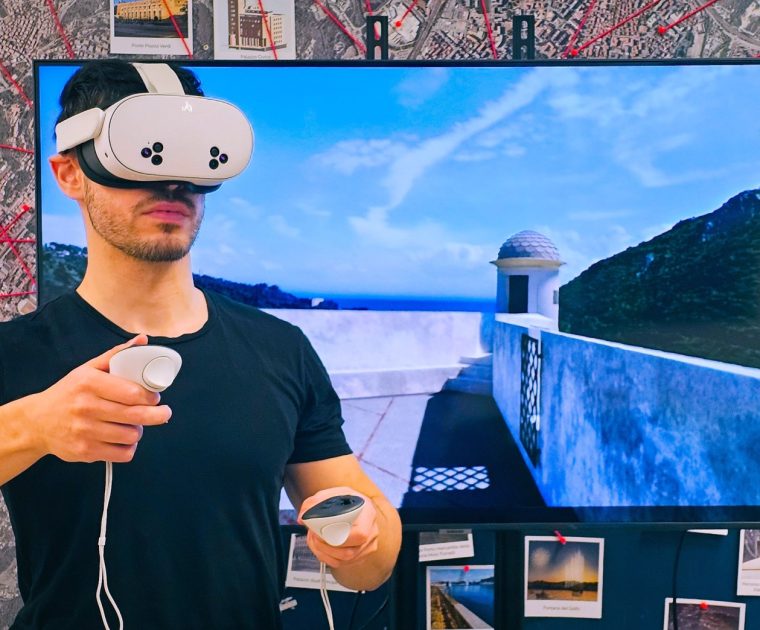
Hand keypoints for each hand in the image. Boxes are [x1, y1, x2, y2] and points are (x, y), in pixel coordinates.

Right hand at [26, 334, 171, 463]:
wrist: (37, 422)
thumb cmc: (68, 393)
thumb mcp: (87, 369)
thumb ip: (116, 355)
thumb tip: (143, 340)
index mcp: (89, 383)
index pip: (133, 393)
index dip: (151, 396)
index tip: (155, 397)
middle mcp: (86, 407)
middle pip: (136, 415)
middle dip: (157, 415)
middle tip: (163, 413)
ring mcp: (85, 431)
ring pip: (131, 435)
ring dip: (138, 430)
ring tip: (133, 424)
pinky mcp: (85, 451)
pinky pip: (122, 454)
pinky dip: (128, 448)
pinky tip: (123, 439)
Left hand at [298, 487, 378, 568]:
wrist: (353, 506)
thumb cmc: (344, 500)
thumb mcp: (330, 494)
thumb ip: (314, 503)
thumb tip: (304, 517)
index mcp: (368, 513)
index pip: (359, 535)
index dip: (337, 538)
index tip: (320, 532)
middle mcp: (371, 531)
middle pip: (349, 552)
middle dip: (325, 547)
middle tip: (313, 536)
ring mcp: (368, 545)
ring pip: (344, 560)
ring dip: (323, 553)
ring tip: (314, 539)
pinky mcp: (360, 555)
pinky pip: (342, 563)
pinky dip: (327, 557)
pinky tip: (321, 546)